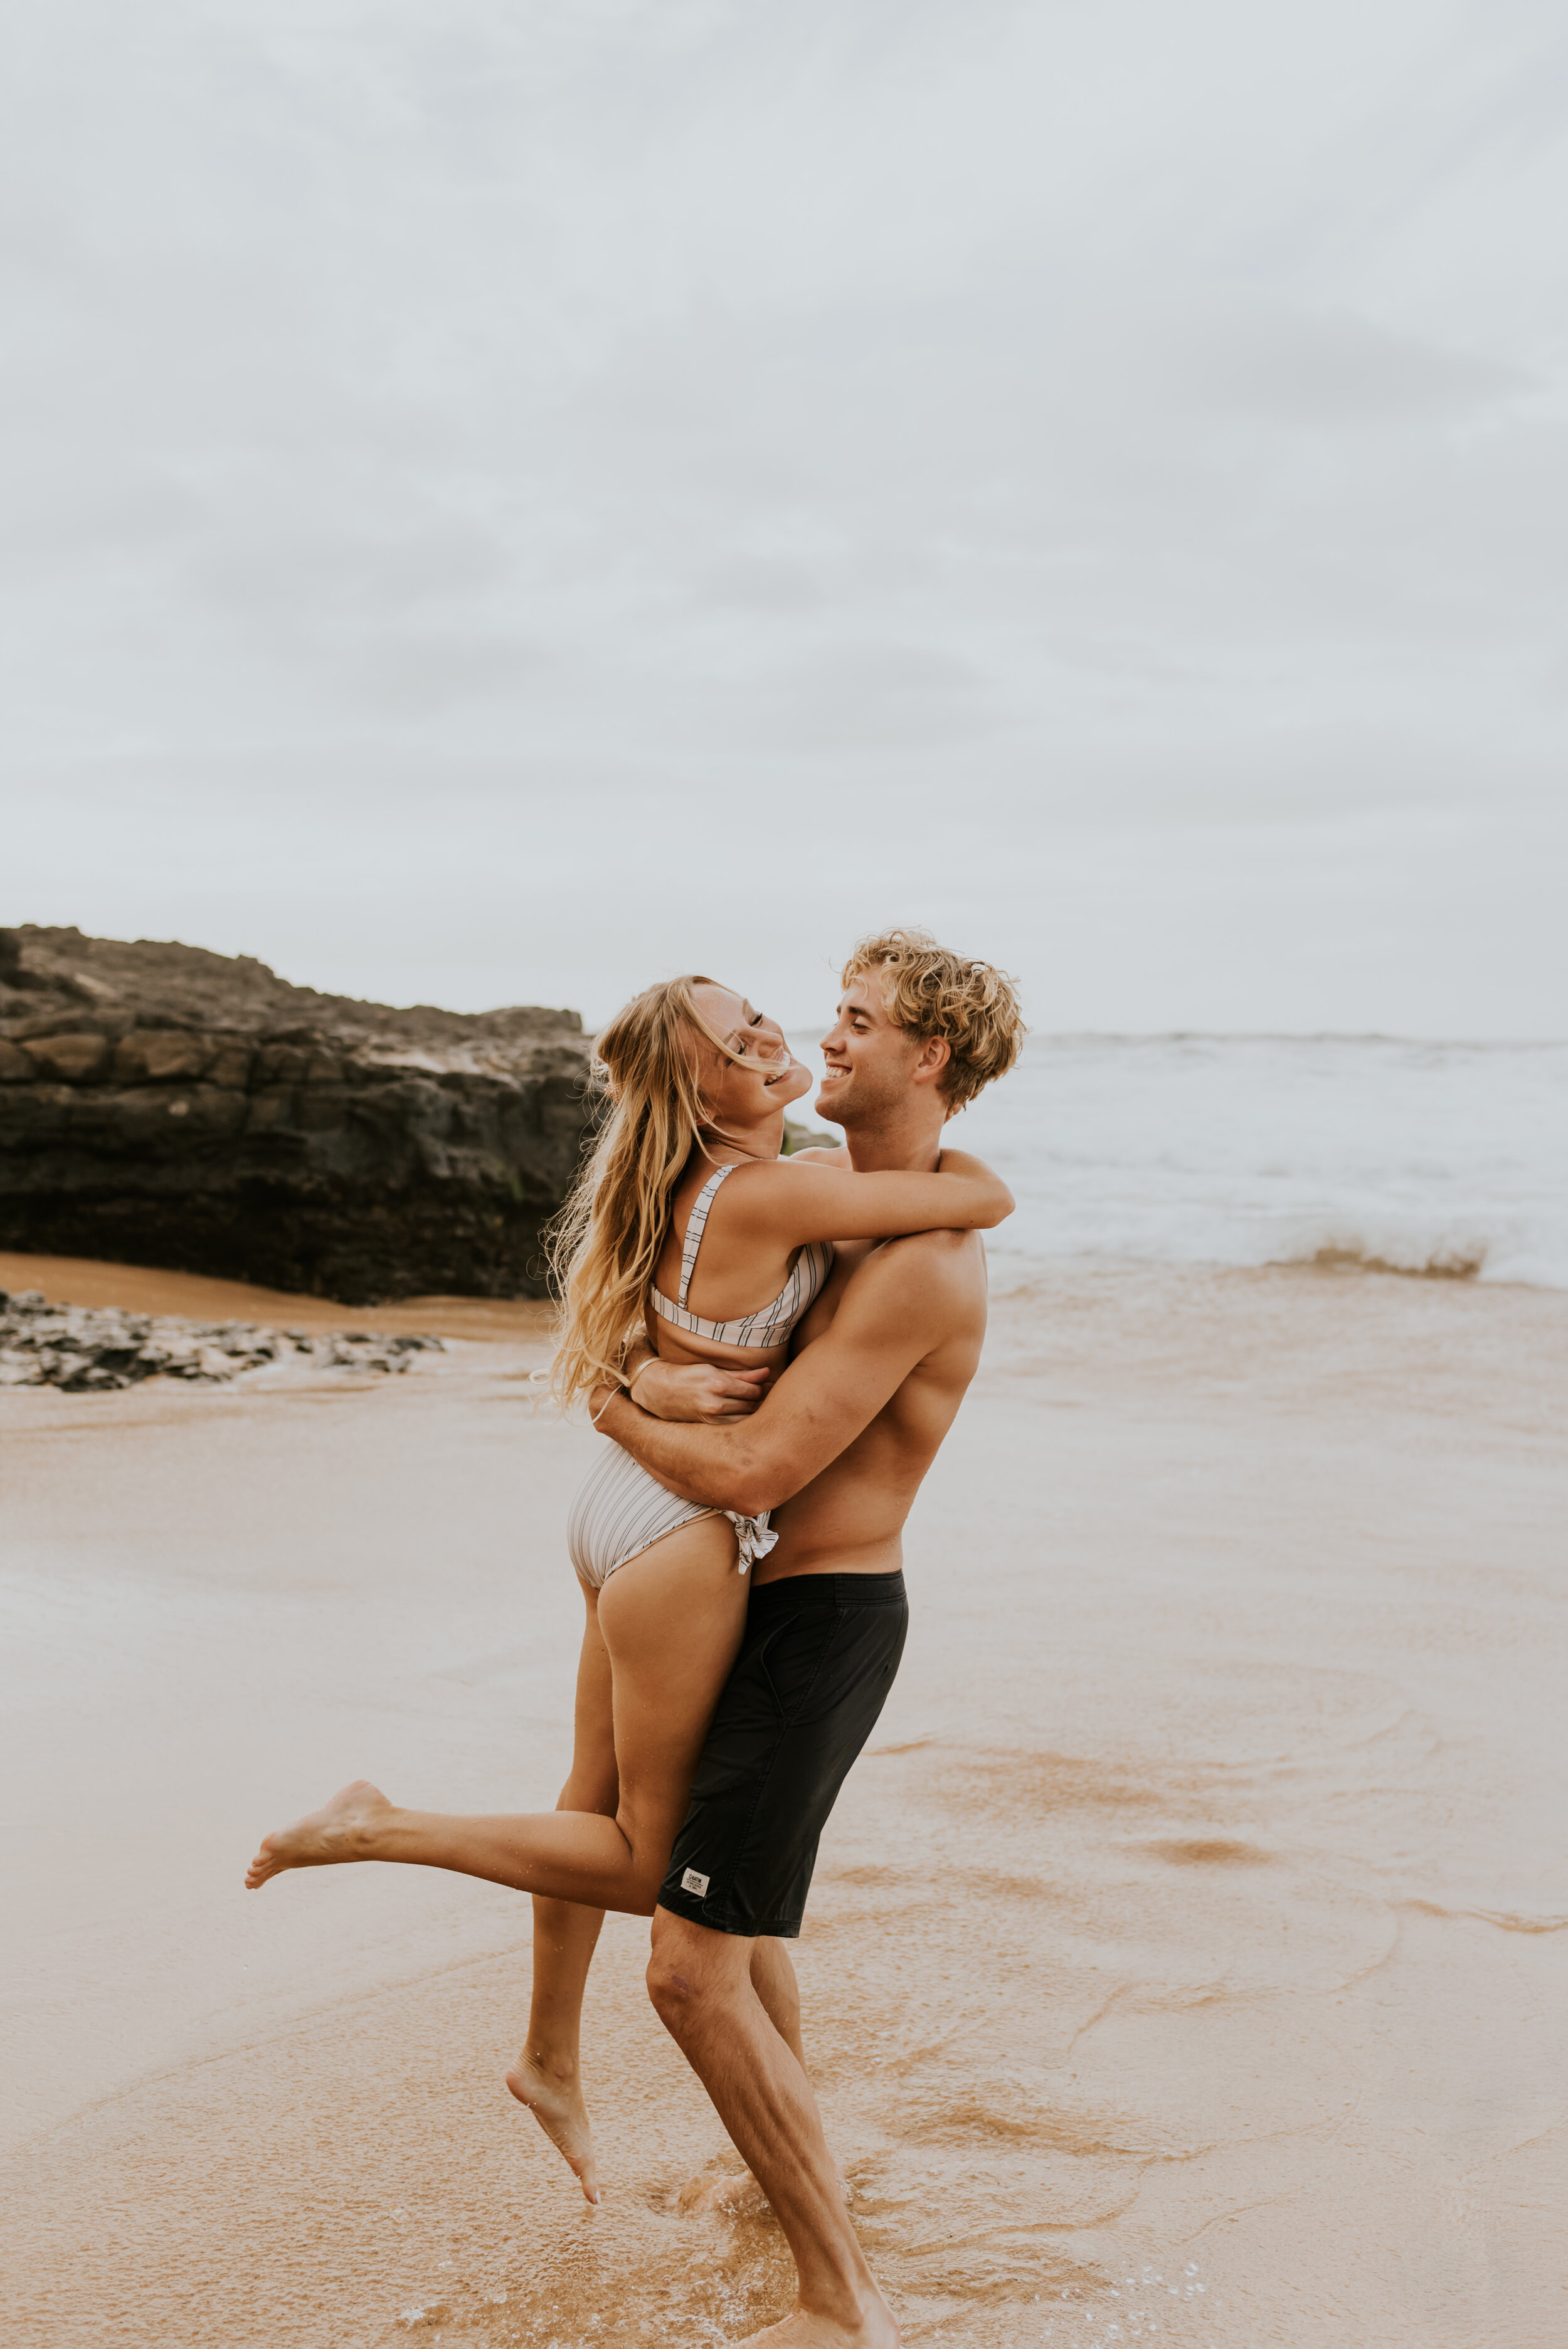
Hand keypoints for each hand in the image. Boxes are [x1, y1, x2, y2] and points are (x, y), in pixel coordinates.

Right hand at [631, 1360, 771, 1422]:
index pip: (753, 1389)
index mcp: (719, 1383)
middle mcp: (716, 1402)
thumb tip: (766, 1372)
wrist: (658, 1391)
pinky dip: (743, 1422)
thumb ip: (741, 1374)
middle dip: (763, 1400)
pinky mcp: (708, 1427)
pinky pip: (733, 1427)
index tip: (770, 1385)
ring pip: (745, 1418)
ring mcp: (711, 1418)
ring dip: (756, 1413)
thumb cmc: (687, 1376)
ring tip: (762, 1408)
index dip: (765, 1388)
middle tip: (772, 1396)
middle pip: (752, 1405)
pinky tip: (747, 1418)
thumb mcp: (713, 1369)